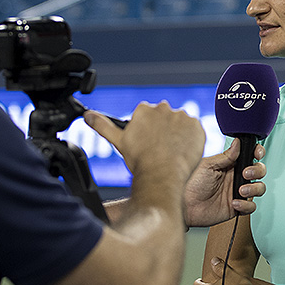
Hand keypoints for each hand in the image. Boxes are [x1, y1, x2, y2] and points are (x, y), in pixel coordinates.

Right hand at [85, 102, 203, 185]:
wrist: (162, 175)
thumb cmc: (140, 161)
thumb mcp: (118, 141)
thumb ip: (102, 125)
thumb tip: (87, 115)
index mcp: (144, 109)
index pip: (147, 116)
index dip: (148, 131)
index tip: (148, 142)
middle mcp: (164, 108)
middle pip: (164, 118)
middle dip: (163, 130)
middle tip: (160, 148)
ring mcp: (183, 117)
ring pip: (180, 124)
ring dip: (178, 134)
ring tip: (172, 152)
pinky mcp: (198, 127)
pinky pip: (195, 131)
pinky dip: (191, 140)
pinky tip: (184, 151)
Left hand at [182, 140, 266, 226]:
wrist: (183, 205)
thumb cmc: (190, 183)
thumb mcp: (208, 165)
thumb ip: (226, 156)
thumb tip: (238, 143)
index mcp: (229, 164)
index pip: (249, 155)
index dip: (257, 153)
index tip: (257, 153)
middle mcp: (235, 177)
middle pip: (259, 171)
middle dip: (257, 171)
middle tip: (246, 174)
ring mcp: (236, 192)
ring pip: (259, 188)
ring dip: (254, 188)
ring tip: (241, 190)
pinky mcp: (236, 207)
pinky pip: (250, 206)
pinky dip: (246, 205)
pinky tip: (234, 203)